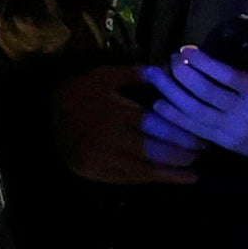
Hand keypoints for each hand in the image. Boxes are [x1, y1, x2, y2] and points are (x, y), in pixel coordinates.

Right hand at [51, 62, 192, 188]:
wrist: (43, 118)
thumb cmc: (78, 93)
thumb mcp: (104, 77)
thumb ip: (136, 74)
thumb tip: (171, 69)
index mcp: (117, 113)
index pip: (158, 125)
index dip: (183, 132)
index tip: (203, 134)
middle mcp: (112, 139)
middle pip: (155, 150)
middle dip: (183, 152)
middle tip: (205, 151)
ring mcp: (104, 159)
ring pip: (146, 169)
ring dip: (172, 170)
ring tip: (194, 170)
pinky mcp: (98, 174)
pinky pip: (132, 179)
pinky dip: (156, 179)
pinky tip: (175, 179)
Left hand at [140, 52, 247, 162]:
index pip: (227, 76)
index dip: (204, 62)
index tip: (186, 50)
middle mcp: (244, 112)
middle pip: (205, 91)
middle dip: (182, 73)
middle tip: (171, 59)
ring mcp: (230, 129)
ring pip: (193, 110)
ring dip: (170, 91)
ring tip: (155, 75)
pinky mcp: (221, 141)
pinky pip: (191, 127)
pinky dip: (172, 115)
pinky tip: (159, 102)